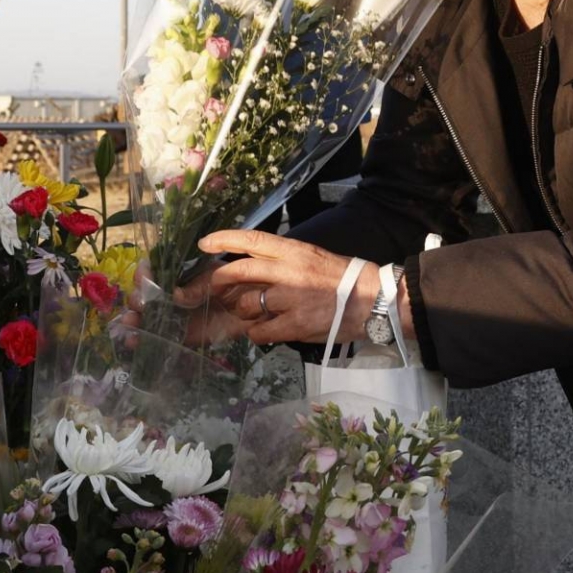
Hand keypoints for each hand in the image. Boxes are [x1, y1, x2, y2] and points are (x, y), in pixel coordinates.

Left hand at [184, 231, 375, 346]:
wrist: (373, 300)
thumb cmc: (343, 279)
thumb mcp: (312, 258)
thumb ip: (282, 262)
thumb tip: (250, 271)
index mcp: (294, 251)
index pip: (251, 240)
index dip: (223, 239)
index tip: (203, 244)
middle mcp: (288, 272)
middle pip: (236, 272)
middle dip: (211, 284)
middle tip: (200, 292)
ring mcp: (290, 299)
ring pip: (244, 304)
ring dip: (241, 312)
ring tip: (253, 314)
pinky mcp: (294, 324)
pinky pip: (259, 331)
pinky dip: (256, 333)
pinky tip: (265, 332)